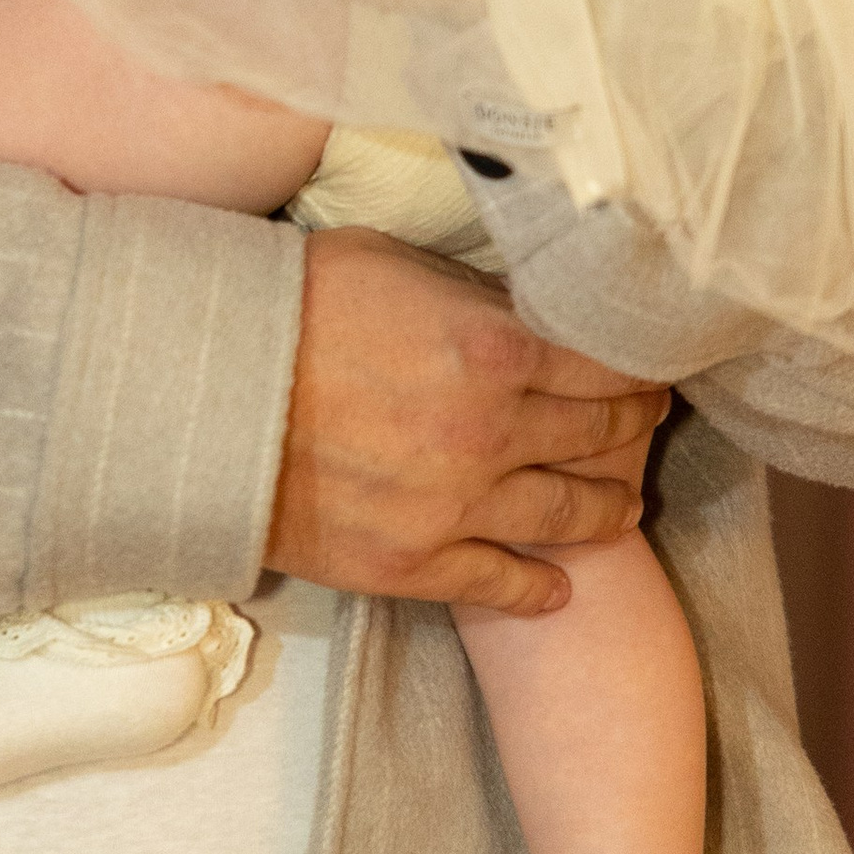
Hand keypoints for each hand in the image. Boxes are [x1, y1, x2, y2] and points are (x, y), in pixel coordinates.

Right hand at [267, 230, 667, 615]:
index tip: (652, 369)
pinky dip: (540, 587)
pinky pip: (501, 584)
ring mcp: (456, 506)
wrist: (201, 397)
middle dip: (633, 429)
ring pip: (570, 515)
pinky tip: (560, 588)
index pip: (607, 365)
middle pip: (599, 437)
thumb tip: (521, 308)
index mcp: (494, 347)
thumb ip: (472, 294)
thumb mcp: (393, 265)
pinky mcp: (413, 564)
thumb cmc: (289, 308)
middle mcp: (492, 432)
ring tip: (623, 505)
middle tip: (646, 426)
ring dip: (608, 508)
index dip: (641, 368)